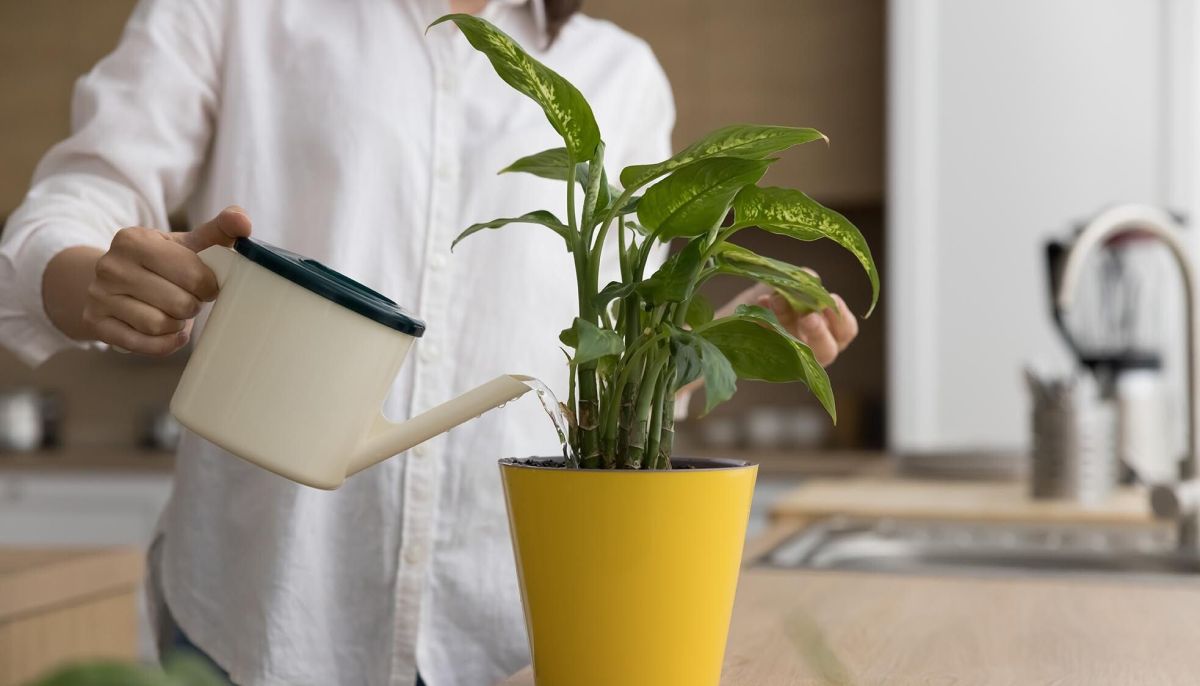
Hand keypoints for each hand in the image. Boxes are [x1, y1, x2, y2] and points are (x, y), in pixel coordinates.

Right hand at [81, 206, 251, 354]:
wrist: (117, 279)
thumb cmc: (164, 262)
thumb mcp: (188, 243)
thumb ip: (220, 229)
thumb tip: (243, 221)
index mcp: (134, 240)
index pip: (192, 274)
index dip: (209, 285)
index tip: (206, 283)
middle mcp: (110, 266)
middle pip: (178, 304)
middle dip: (193, 305)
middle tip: (189, 299)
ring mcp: (99, 296)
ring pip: (159, 326)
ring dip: (178, 324)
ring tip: (175, 312)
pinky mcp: (96, 323)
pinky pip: (143, 345)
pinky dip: (165, 343)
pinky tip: (171, 332)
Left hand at [724, 280, 858, 366]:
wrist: (726, 317)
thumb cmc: (766, 300)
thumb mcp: (783, 286)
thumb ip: (800, 282)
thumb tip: (810, 276)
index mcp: (826, 332)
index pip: (845, 331)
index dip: (841, 317)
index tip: (831, 298)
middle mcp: (810, 350)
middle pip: (827, 350)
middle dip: (819, 331)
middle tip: (808, 317)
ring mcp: (788, 360)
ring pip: (799, 354)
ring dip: (789, 325)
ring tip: (776, 301)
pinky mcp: (763, 364)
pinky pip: (767, 350)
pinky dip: (763, 327)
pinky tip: (756, 307)